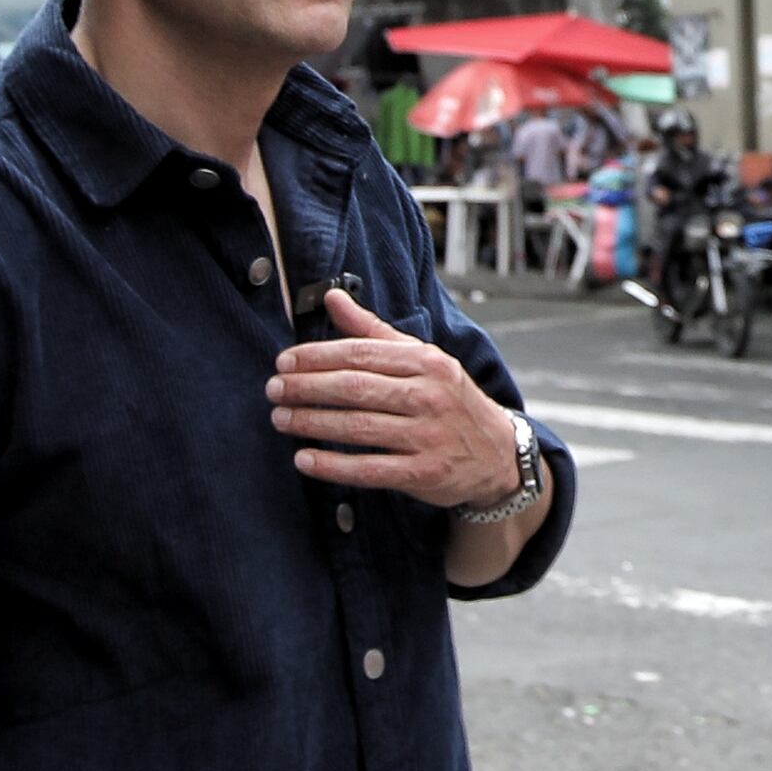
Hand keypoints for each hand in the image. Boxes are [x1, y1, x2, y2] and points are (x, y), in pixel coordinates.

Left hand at [268, 289, 530, 512]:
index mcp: (426, 362)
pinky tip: (304, 460)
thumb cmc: (449, 399)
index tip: (283, 362)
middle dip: (306, 388)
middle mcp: (428, 396)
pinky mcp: (423, 473)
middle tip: (273, 390)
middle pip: (355, 388)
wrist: (498, 454)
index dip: (316, 357)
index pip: (361, 353)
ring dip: (311, 424)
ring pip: (357, 427)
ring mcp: (427, 436)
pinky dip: (332, 466)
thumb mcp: (421, 358)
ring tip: (280, 420)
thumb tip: (331, 297)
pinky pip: (369, 469)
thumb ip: (373, 331)